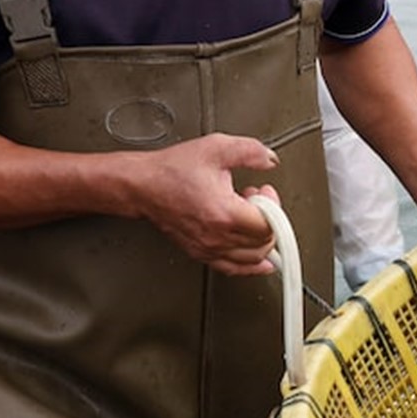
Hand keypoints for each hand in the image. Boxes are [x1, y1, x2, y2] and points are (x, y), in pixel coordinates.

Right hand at [131, 134, 282, 275]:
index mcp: (224, 213)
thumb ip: (250, 151)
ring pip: (253, 259)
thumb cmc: (172, 170)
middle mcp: (217, 236)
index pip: (268, 225)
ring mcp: (209, 248)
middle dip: (268, 220)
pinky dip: (251, 264)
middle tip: (258, 202)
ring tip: (250, 218)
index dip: (274, 206)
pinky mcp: (202, 253)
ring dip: (260, 238)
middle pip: (264, 243)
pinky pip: (234, 269)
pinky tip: (259, 257)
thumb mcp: (216, 148)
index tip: (265, 192)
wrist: (143, 185)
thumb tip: (269, 158)